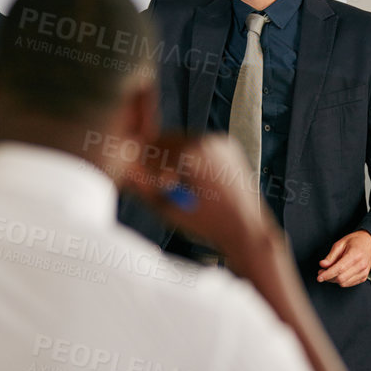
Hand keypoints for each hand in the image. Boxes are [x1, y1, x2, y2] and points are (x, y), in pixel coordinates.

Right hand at [117, 133, 286, 282]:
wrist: (247, 230)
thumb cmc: (208, 223)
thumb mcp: (167, 207)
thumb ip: (143, 186)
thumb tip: (124, 171)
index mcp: (191, 152)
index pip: (152, 146)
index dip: (140, 159)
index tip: (134, 171)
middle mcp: (208, 141)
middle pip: (167, 140)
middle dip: (156, 157)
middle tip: (149, 177)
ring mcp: (221, 142)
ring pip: (184, 142)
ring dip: (173, 156)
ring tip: (170, 180)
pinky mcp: (229, 148)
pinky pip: (200, 146)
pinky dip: (191, 158)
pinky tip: (190, 178)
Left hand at [318, 230, 370, 286]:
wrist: (370, 242)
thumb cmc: (356, 241)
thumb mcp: (340, 243)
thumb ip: (331, 256)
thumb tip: (323, 265)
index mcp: (355, 255)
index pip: (339, 269)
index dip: (327, 274)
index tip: (319, 277)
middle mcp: (361, 265)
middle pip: (341, 278)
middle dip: (328, 277)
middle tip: (322, 272)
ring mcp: (363, 272)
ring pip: (344, 283)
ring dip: (334, 280)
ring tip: (330, 272)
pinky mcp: (363, 277)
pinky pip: (349, 284)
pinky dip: (341, 281)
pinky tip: (338, 274)